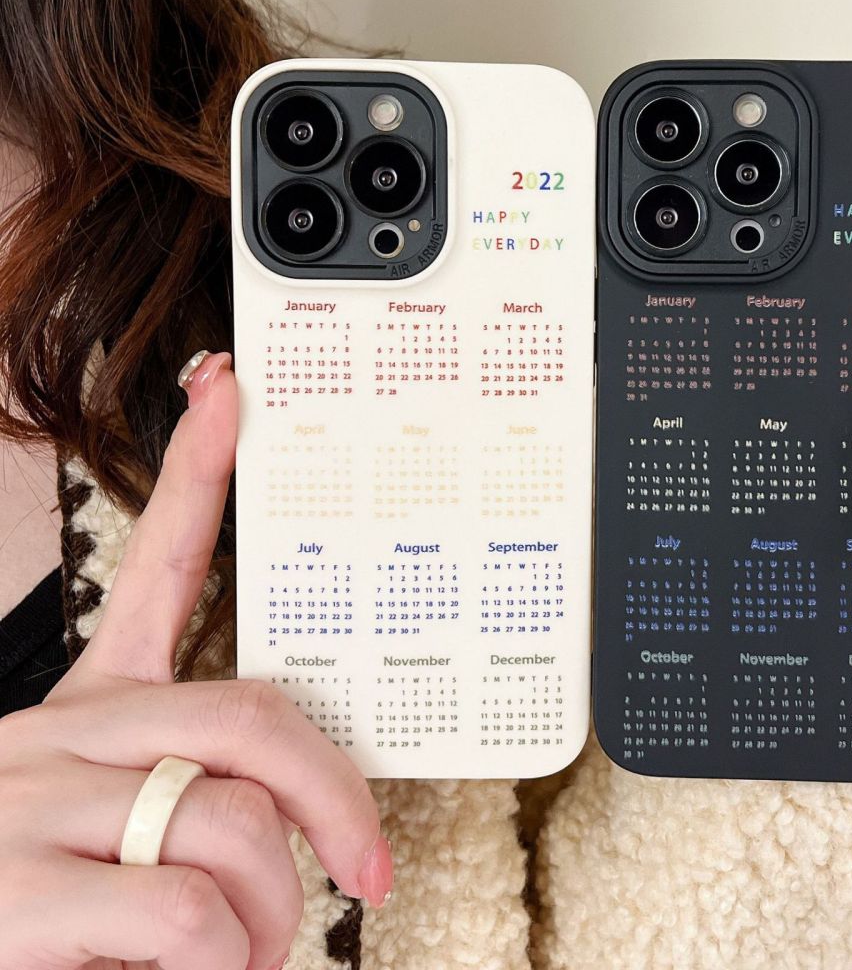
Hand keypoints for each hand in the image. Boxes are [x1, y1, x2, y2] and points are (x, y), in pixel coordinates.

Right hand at [0, 352, 391, 969]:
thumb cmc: (28, 911)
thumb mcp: (103, 834)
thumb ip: (186, 793)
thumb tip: (288, 822)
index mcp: (85, 712)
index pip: (157, 566)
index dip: (197, 471)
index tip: (226, 391)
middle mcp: (55, 735)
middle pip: (251, 719)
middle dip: (334, 798)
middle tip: (362, 865)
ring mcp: (27, 805)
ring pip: (233, 822)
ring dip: (271, 912)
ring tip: (245, 953)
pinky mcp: (7, 896)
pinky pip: (186, 914)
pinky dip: (225, 959)